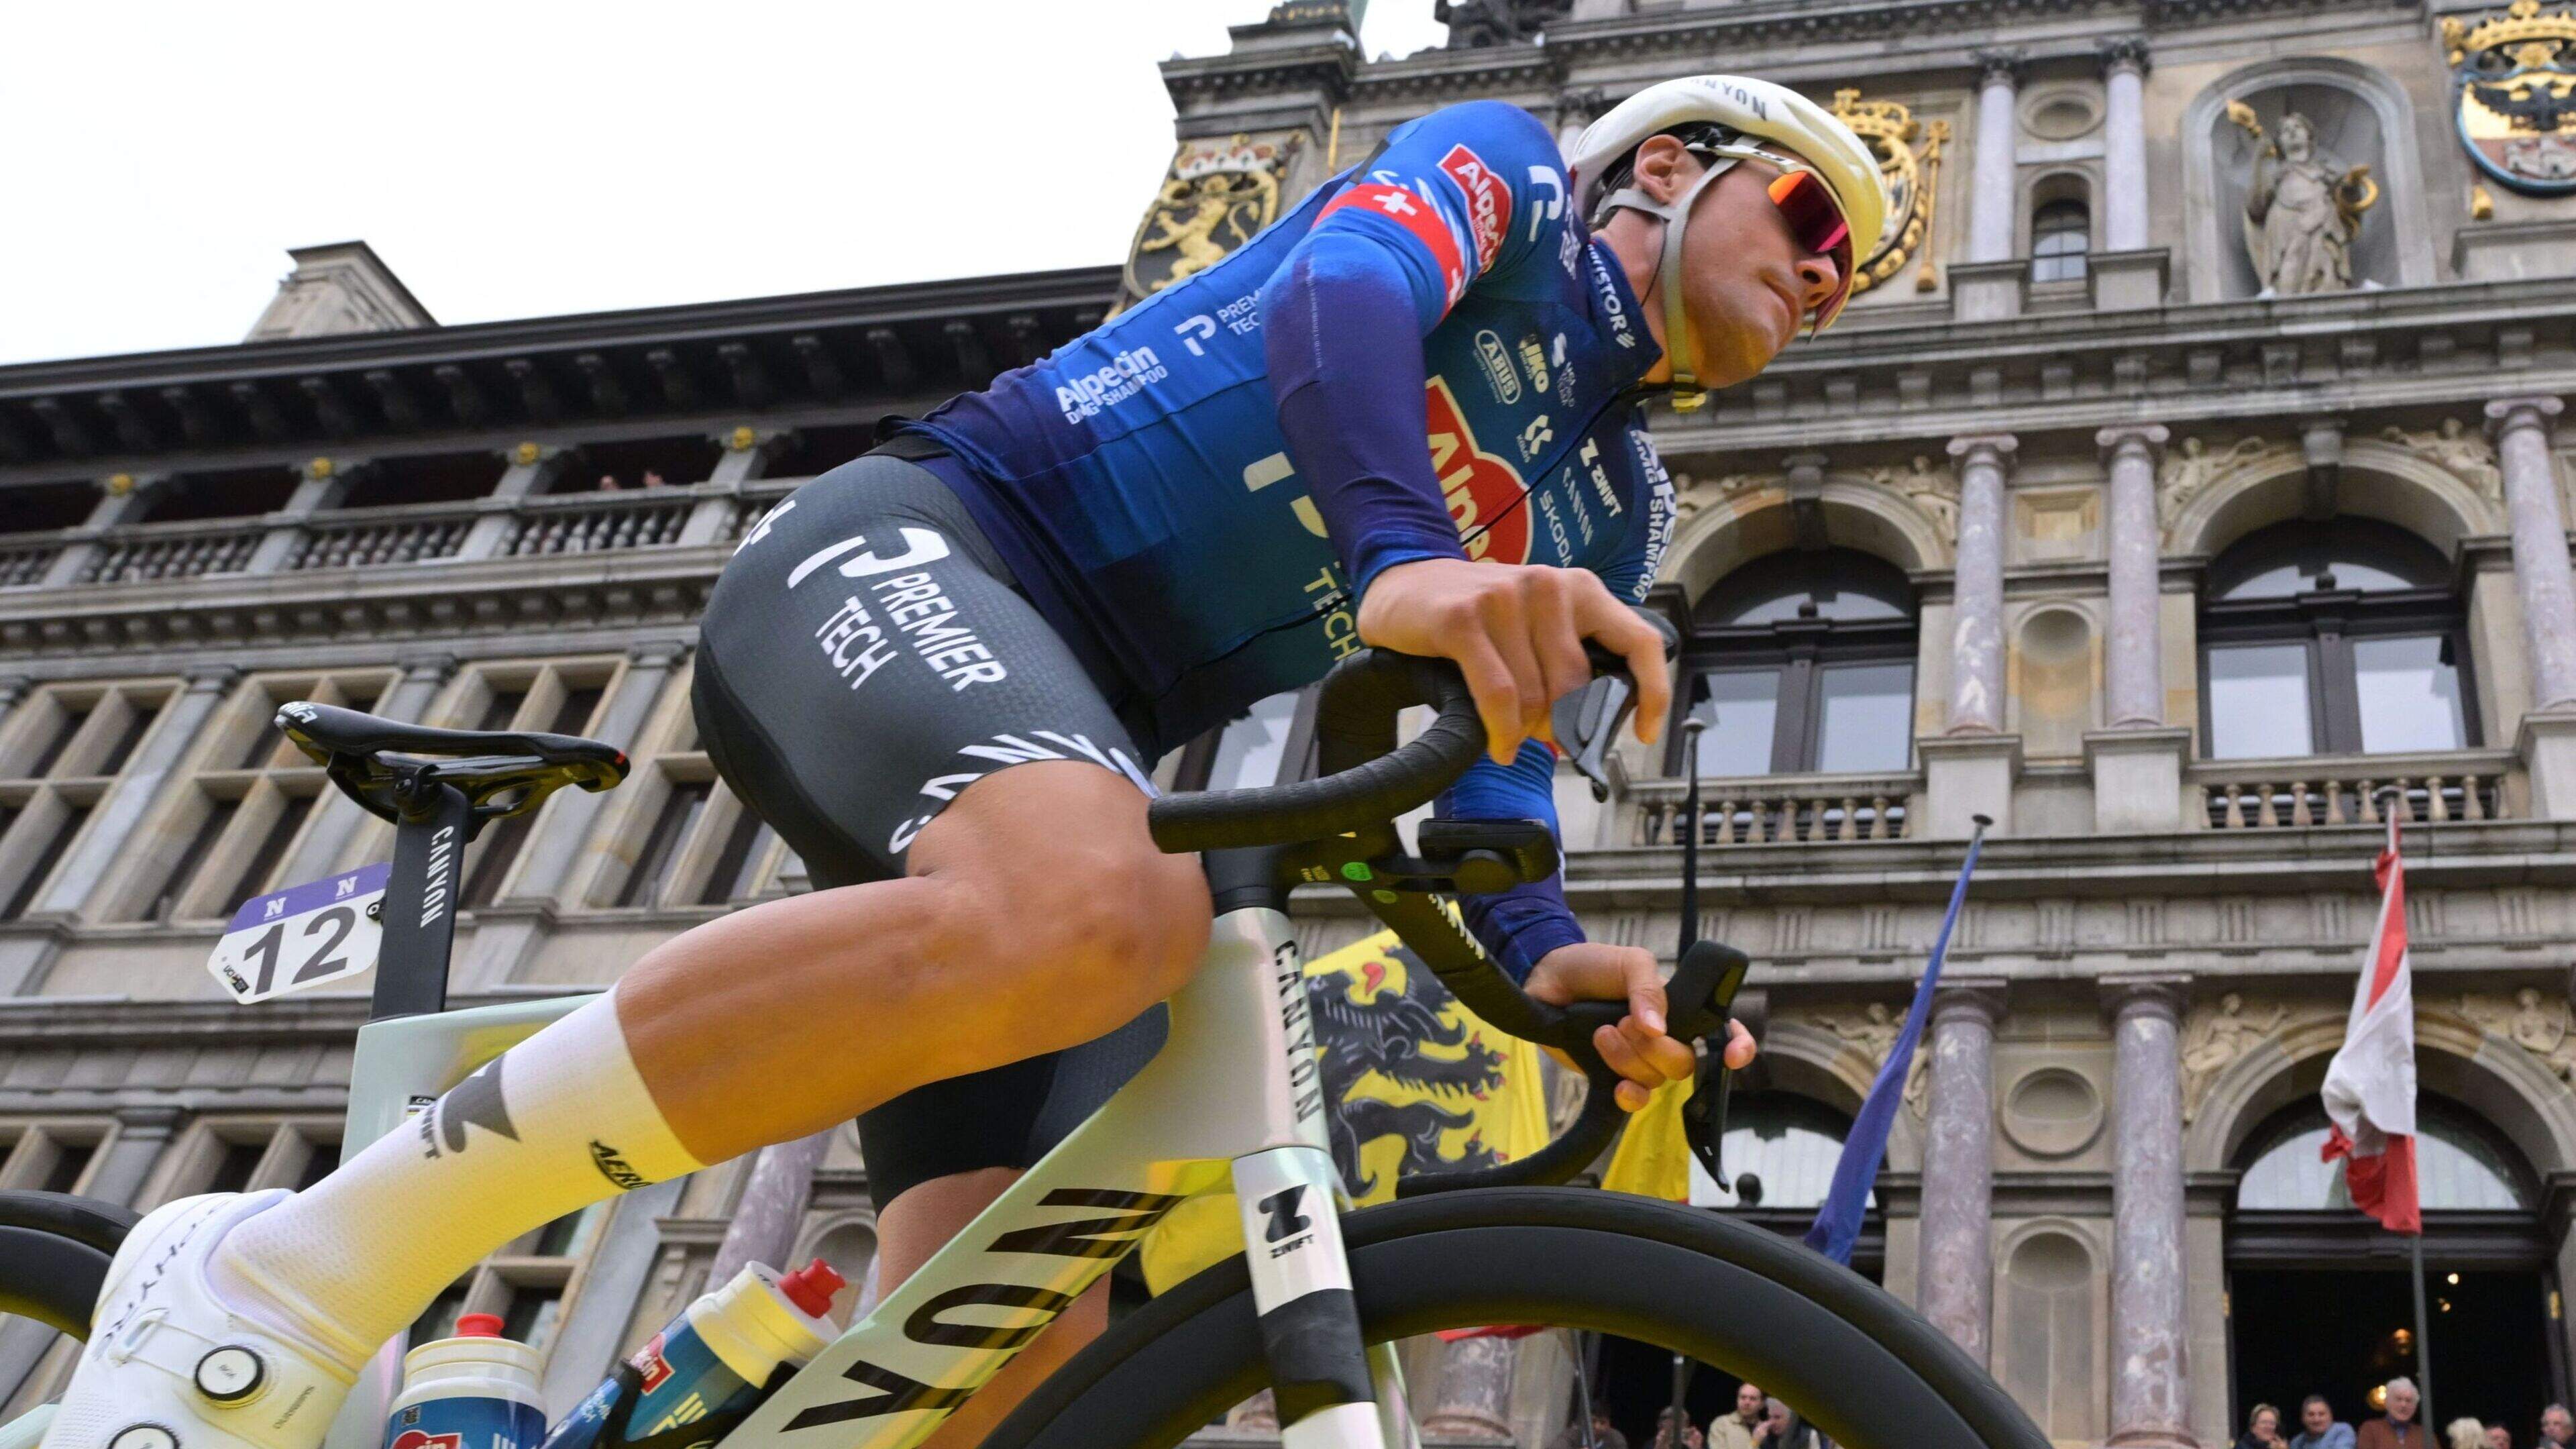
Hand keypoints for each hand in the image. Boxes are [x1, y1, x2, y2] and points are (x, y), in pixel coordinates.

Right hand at [1356, 557, 1671, 765]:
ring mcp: (1505, 598)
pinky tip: (1498, 745)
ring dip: (1523, 732)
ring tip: (1508, 738)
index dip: (1653, 693)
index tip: (1645, 733)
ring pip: (1536, 697)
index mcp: (1580, 588)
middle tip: (1540, 739)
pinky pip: (1499, 696)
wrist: (1401, 582)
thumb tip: (1595, 722)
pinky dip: (1502, 732)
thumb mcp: (1535, 624)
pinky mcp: (1464, 619)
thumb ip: (1569, 656)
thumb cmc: (1475, 615)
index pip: (1640, 641)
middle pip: (1578, 687)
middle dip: (1562, 727)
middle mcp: (1549, 586)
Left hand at [1525, 942, 1756, 1110]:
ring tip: (1601, 1032)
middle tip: (1623, 1023)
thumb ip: (1649, 988)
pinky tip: (1617, 1085)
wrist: (1546, 980)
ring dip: (1627, 1059)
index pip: (1722, 1031)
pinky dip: (1630, 1096)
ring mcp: (1639, 1060)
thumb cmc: (1593, 966)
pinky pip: (1635, 1100)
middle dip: (1657, 1049)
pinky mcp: (1611, 1078)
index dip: (1736, 1046)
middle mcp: (1665, 1038)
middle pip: (1684, 1063)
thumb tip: (1657, 1028)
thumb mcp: (1628, 962)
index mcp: (1680, 1008)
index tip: (1731, 1055)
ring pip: (1655, 1079)